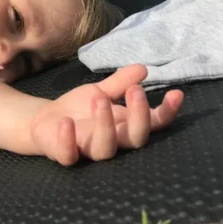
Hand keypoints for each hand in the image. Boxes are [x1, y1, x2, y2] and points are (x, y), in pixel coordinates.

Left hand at [30, 64, 183, 165]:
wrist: (46, 120)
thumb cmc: (80, 109)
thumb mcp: (99, 90)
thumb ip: (120, 83)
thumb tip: (143, 68)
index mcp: (124, 125)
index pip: (153, 124)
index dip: (167, 112)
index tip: (176, 93)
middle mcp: (112, 141)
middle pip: (135, 139)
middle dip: (139, 116)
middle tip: (135, 90)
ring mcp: (88, 150)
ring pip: (104, 148)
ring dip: (104, 124)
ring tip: (99, 98)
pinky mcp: (64, 154)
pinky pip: (68, 155)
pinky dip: (68, 140)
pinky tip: (67, 122)